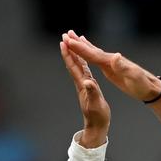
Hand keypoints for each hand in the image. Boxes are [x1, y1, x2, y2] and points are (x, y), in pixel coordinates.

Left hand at [59, 32, 109, 147]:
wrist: (97, 125)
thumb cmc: (97, 116)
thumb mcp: (96, 104)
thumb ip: (92, 92)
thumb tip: (88, 82)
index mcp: (82, 84)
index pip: (73, 67)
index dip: (68, 54)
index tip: (63, 42)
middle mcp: (81, 82)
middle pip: (73, 63)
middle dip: (69, 49)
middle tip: (65, 36)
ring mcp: (85, 84)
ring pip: (78, 65)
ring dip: (74, 53)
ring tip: (72, 42)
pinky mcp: (89, 86)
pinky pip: (85, 70)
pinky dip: (83, 61)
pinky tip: (83, 58)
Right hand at [63, 32, 160, 103]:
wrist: (150, 88)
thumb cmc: (143, 85)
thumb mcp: (134, 77)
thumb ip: (124, 67)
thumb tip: (116, 56)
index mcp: (112, 62)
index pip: (93, 54)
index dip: (80, 48)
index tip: (68, 41)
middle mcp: (110, 59)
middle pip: (90, 50)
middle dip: (77, 43)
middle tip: (65, 34)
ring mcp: (110, 63)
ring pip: (92, 52)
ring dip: (81, 45)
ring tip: (72, 36)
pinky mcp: (111, 68)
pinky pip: (96, 58)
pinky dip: (89, 52)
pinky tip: (87, 48)